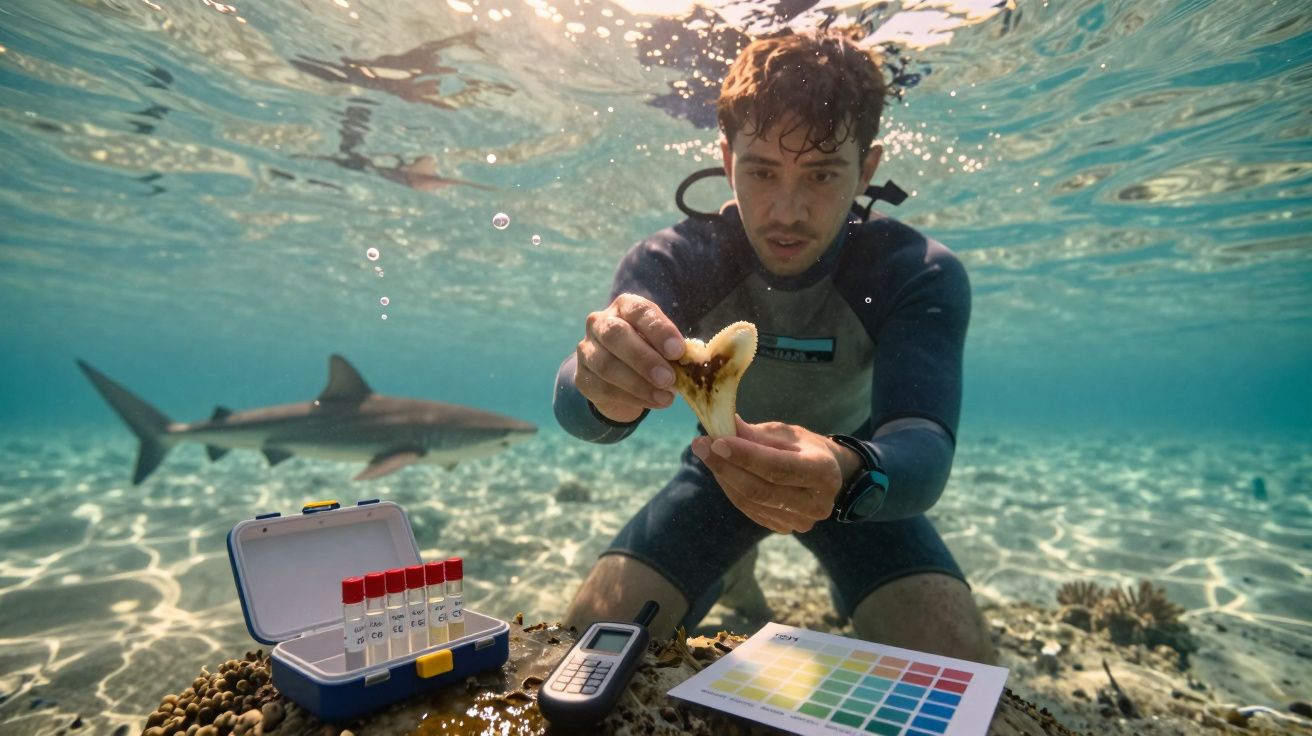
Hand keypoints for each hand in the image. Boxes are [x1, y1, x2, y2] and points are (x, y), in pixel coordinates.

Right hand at [574, 293, 685, 422]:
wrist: (621, 379)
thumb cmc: (650, 352)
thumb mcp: (662, 345)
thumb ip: (672, 350)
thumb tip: (688, 362)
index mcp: (624, 307)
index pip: (638, 311)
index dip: (658, 330)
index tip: (678, 351)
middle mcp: (600, 323)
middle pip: (615, 335)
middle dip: (644, 359)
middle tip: (669, 378)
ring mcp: (587, 350)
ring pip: (606, 365)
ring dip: (639, 384)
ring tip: (665, 396)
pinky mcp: (582, 377)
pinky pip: (604, 388)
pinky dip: (632, 398)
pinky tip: (653, 402)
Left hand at [691, 416, 858, 533]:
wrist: (827, 475)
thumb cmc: (805, 447)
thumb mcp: (785, 434)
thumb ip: (755, 435)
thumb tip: (721, 424)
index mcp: (824, 472)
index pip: (779, 468)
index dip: (745, 456)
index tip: (716, 441)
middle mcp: (817, 503)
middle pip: (761, 490)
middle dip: (726, 467)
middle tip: (700, 445)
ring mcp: (800, 521)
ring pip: (751, 501)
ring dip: (724, 477)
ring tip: (706, 453)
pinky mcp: (784, 528)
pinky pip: (749, 509)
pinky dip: (730, 488)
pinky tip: (720, 470)